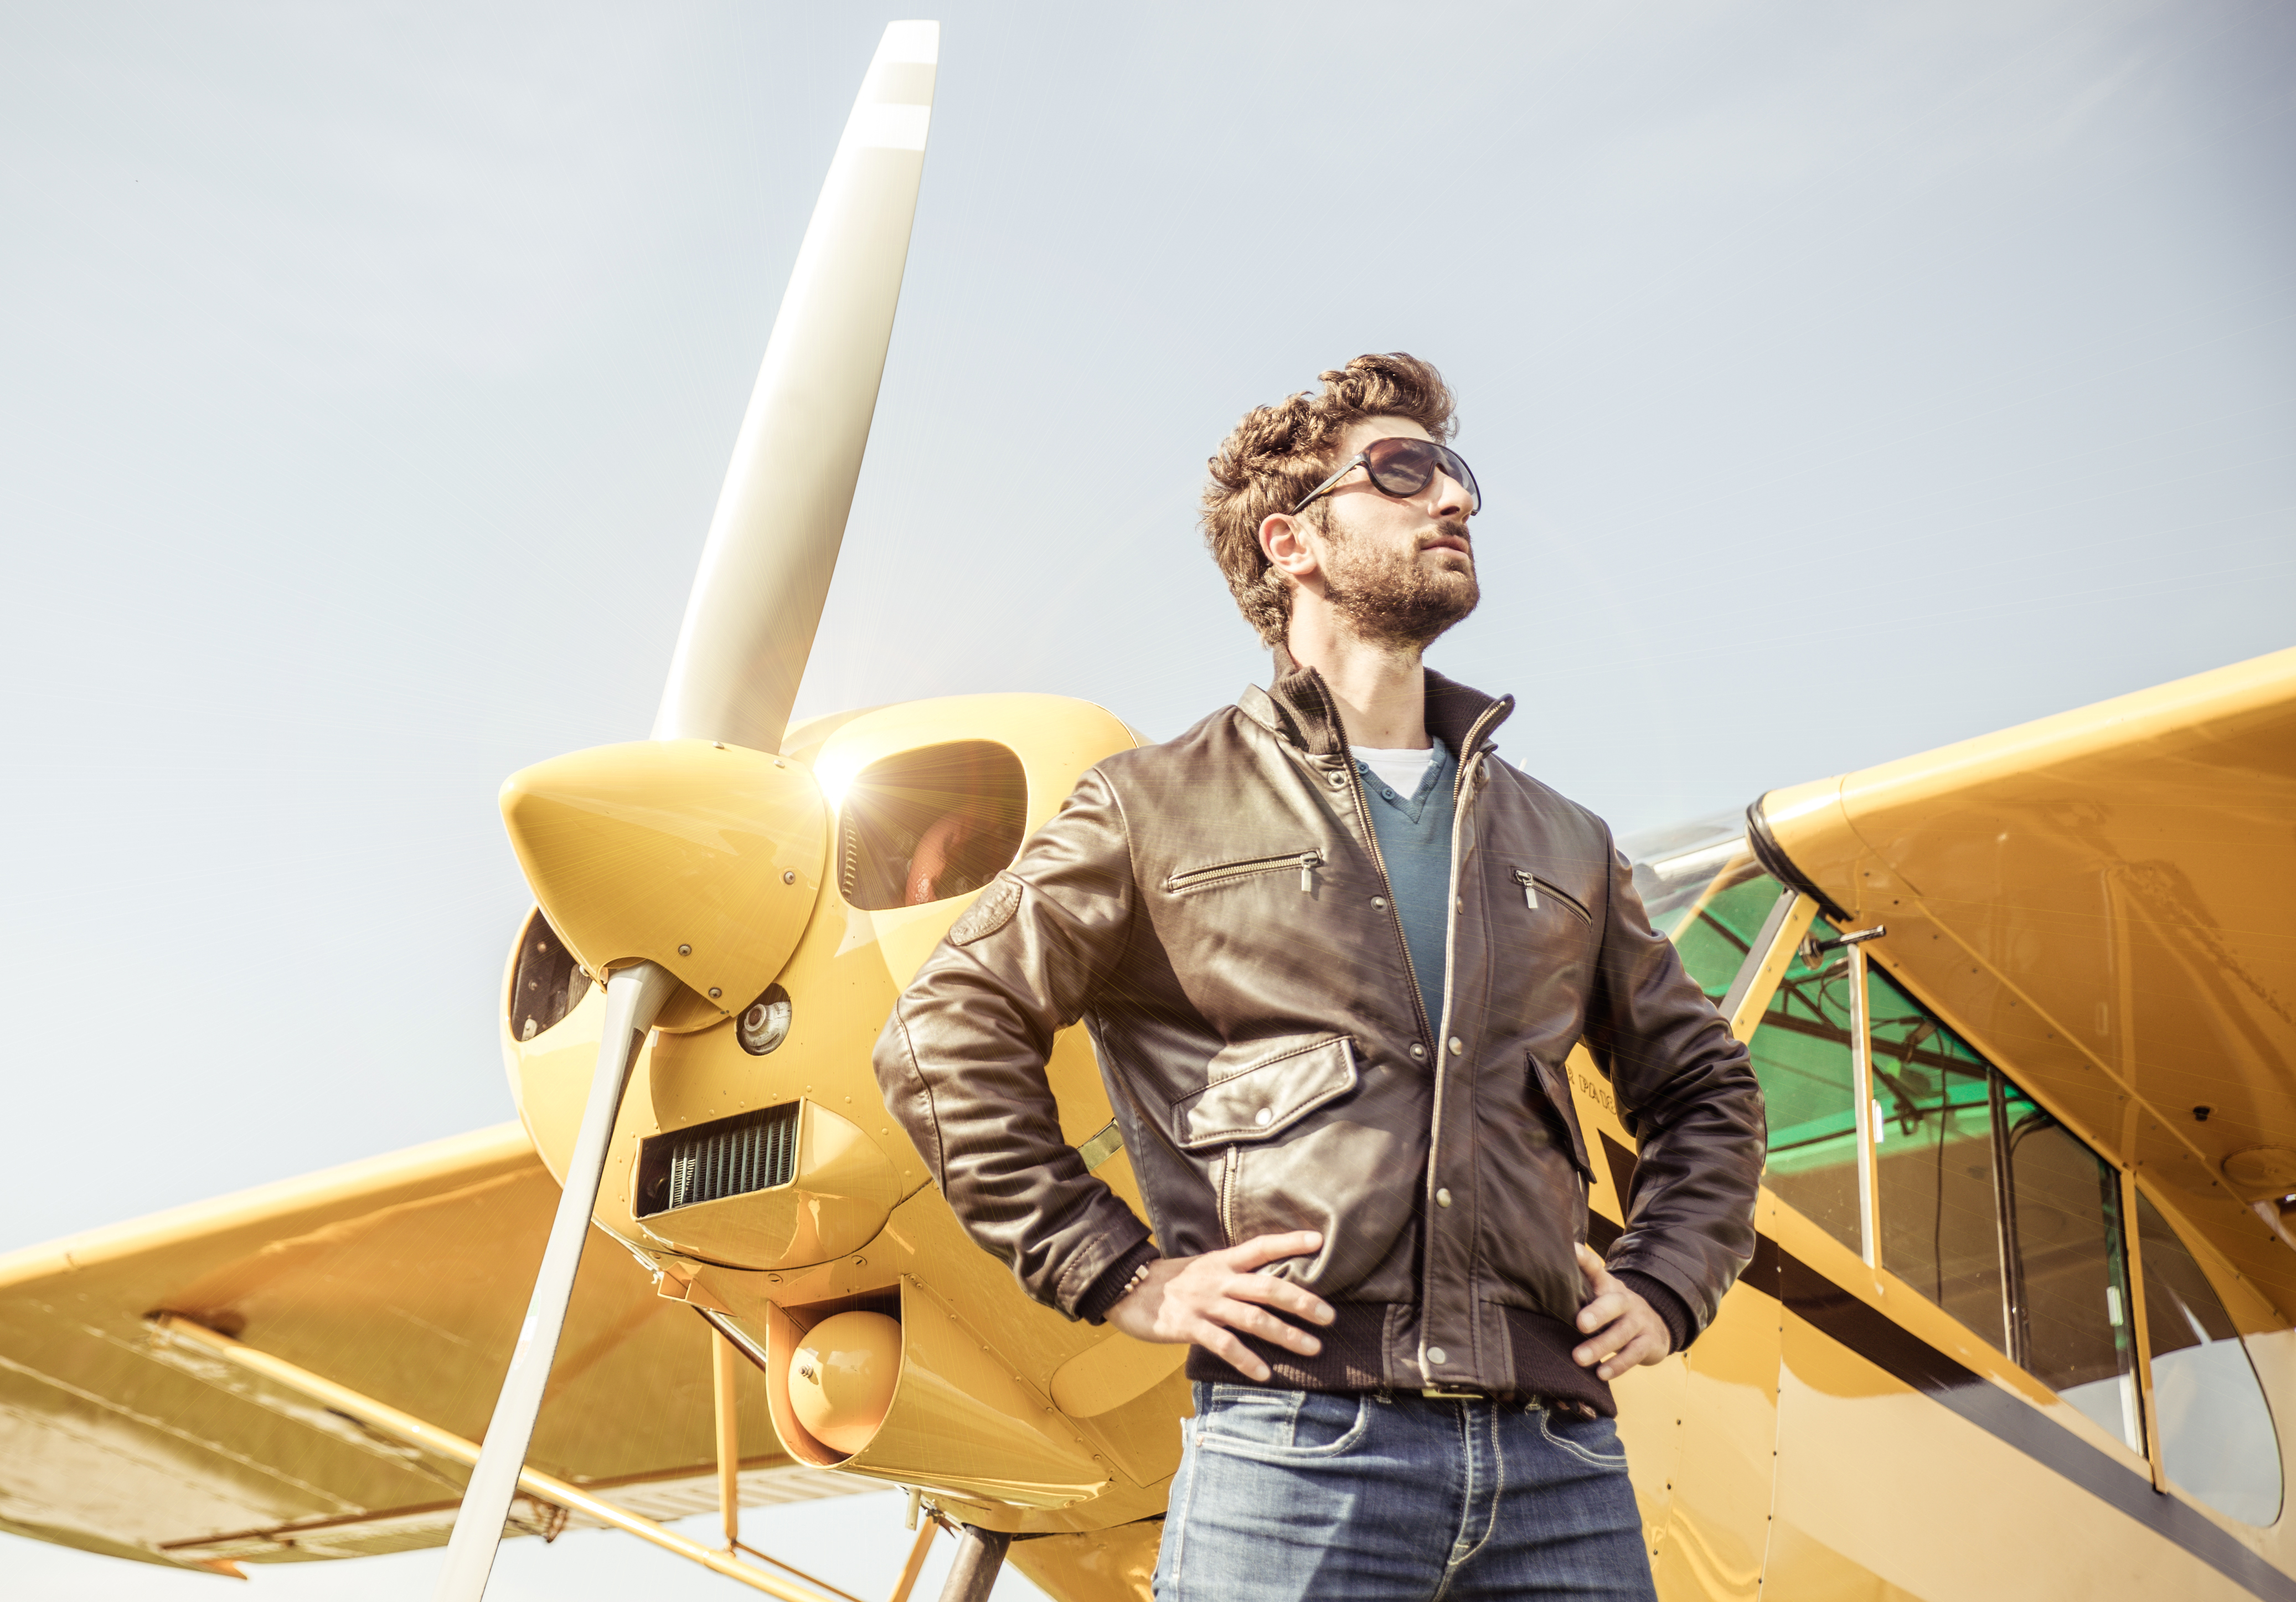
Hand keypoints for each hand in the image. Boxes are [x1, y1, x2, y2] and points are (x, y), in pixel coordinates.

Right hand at [1105, 1231, 1334, 1381]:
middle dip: (1302, 1301)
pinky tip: (1264, 1374)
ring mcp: (1204, 1304)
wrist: (1126, 1288)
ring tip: (1312, 1348)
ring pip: (1253, 1318)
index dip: (1289, 1242)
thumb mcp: (1203, 1270)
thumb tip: (1267, 1284)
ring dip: (1285, 1334)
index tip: (1319, 1240)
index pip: (1261, 1247)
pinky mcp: (1188, 1327)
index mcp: (1222, 1262)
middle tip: (1330, 1316)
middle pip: (1267, 1287)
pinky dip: (1246, 1359)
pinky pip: (1223, 1345)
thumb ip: (1232, 1276)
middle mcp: (1218, 1280)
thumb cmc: (1169, 1283)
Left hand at [1572, 1243, 1669, 1380]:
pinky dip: (1618, 1365)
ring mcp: (1639, 1321)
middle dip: (1598, 1313)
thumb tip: (1539, 1286)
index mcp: (1608, 1286)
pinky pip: (1634, 1354)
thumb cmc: (1614, 1312)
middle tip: (1580, 1324)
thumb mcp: (1599, 1297)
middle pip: (1614, 1303)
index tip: (1572, 1251)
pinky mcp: (1648, 1342)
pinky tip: (1601, 1374)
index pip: (1596, 1269)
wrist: (1656, 1327)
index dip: (1585, 1259)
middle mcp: (1625, 1300)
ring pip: (1622, 1332)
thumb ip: (1578, 1290)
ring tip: (1579, 1359)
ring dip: (1600, 1346)